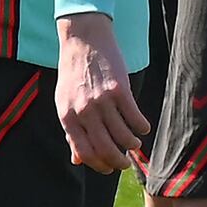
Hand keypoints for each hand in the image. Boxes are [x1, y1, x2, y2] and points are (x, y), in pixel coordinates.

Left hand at [55, 12, 149, 174]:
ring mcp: (102, 100)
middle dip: (118, 161)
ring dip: (132, 144)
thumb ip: (71, 130)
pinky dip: (141, 126)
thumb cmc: (73, 72)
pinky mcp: (119, 89)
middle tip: (126, 163)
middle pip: (106, 148)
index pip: (85, 153)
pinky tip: (143, 126)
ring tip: (135, 144)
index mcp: (68, 116)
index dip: (99, 165)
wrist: (83, 39)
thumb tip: (77, 160)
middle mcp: (84, 111)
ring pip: (123, 136)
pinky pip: (134, 117)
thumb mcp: (64, 101)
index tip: (109, 167)